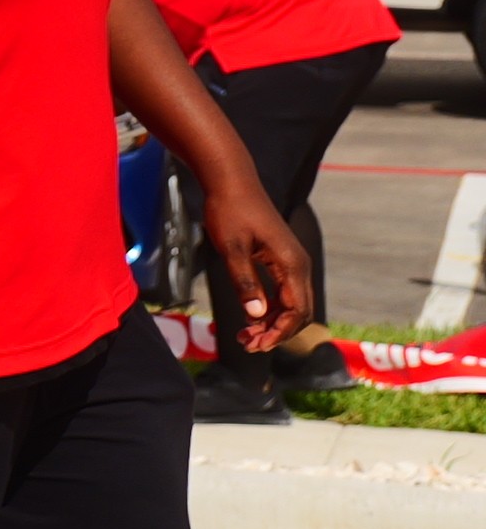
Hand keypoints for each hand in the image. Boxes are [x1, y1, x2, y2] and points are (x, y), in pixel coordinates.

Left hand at [204, 181, 319, 356]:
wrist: (231, 183)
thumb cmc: (229, 211)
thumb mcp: (232, 248)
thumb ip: (244, 281)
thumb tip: (257, 315)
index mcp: (292, 264)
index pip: (297, 311)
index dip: (279, 333)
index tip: (256, 345)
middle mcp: (298, 266)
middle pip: (298, 312)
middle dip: (276, 332)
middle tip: (247, 345)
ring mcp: (291, 263)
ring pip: (291, 304)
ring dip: (272, 323)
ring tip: (245, 337)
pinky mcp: (280, 261)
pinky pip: (282, 293)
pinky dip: (269, 309)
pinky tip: (249, 319)